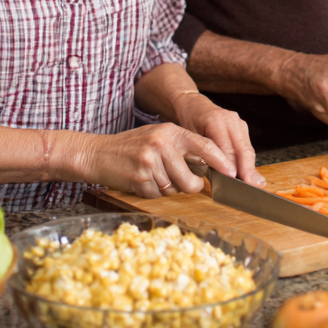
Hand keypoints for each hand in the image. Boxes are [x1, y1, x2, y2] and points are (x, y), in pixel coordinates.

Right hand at [74, 123, 231, 198]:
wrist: (97, 153)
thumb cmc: (131, 146)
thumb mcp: (158, 136)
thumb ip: (182, 146)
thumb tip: (210, 164)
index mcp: (170, 131)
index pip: (204, 146)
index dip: (220, 161)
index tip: (230, 172)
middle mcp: (161, 144)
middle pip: (191, 179)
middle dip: (190, 186)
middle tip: (182, 181)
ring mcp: (150, 162)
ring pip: (175, 190)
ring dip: (168, 189)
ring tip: (155, 176)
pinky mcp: (139, 179)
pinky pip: (158, 195)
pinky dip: (153, 193)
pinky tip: (143, 180)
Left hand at [172, 92, 263, 185]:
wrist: (193, 105)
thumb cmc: (188, 123)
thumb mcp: (191, 138)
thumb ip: (205, 153)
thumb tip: (218, 175)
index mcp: (216, 120)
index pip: (228, 148)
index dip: (233, 165)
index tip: (235, 180)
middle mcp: (231, 120)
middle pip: (243, 149)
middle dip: (248, 169)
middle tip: (253, 185)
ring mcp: (239, 123)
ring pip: (248, 149)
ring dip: (251, 167)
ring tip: (255, 184)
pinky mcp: (242, 128)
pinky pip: (246, 147)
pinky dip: (248, 161)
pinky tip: (249, 175)